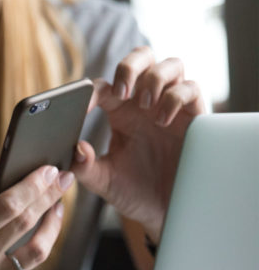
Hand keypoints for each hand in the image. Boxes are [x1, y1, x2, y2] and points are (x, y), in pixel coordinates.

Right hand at [0, 167, 72, 269]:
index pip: (6, 206)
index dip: (32, 186)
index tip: (49, 170)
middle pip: (26, 223)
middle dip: (49, 196)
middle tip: (64, 179)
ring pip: (38, 251)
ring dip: (52, 225)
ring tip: (57, 207)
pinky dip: (30, 251)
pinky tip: (28, 239)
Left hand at [72, 47, 205, 241]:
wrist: (166, 212)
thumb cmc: (134, 192)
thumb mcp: (104, 182)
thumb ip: (85, 168)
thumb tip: (76, 149)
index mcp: (118, 112)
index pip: (102, 87)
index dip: (89, 92)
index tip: (82, 107)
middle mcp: (144, 102)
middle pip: (141, 57)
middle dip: (130, 65)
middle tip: (122, 91)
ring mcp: (171, 105)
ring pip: (168, 65)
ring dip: (154, 78)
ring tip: (144, 105)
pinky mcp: (194, 116)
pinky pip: (190, 88)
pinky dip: (175, 97)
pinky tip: (162, 120)